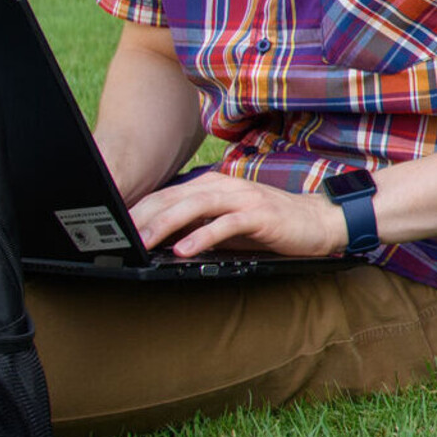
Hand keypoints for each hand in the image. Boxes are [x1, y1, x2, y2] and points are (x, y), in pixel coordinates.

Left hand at [126, 170, 350, 257]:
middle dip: (144, 216)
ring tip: (144, 242)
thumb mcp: (228, 225)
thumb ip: (198, 226)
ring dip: (167, 224)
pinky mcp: (260, 214)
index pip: (169, 195)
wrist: (319, 222)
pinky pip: (226, 224)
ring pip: (196, 206)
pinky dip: (203, 235)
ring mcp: (243, 198)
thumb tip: (162, 240)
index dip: (141, 210)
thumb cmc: (272, 226)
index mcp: (214, 186)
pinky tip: (185, 249)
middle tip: (119, 235)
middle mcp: (226, 186)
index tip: (116, 228)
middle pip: (176, 197)